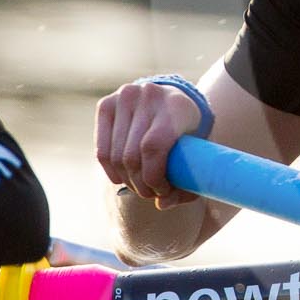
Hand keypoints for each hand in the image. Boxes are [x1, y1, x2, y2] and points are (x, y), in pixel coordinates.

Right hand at [95, 80, 204, 208]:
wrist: (172, 99)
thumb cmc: (188, 132)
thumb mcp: (198, 153)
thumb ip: (188, 183)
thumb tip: (161, 204)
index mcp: (176, 105)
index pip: (153, 147)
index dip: (154, 177)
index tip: (163, 191)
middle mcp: (148, 95)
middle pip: (132, 155)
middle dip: (140, 184)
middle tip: (151, 193)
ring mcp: (124, 97)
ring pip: (115, 156)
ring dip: (126, 180)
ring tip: (140, 186)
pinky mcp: (106, 104)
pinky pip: (101, 150)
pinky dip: (111, 171)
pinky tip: (121, 178)